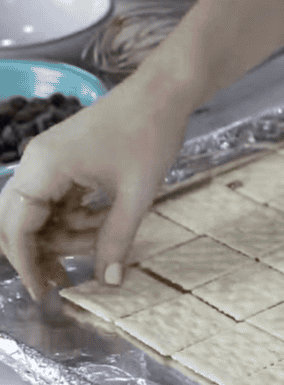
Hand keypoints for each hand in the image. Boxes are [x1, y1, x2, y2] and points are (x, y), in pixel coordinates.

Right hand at [0, 76, 193, 300]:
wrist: (166, 91)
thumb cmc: (151, 134)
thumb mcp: (137, 194)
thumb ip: (117, 239)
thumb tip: (108, 283)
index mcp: (43, 168)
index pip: (17, 228)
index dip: (27, 264)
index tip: (45, 293)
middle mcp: (36, 163)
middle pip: (19, 221)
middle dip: (42, 252)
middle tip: (66, 280)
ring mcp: (49, 159)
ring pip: (41, 212)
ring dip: (65, 234)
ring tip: (101, 243)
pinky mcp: (66, 159)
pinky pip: (58, 198)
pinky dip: (75, 216)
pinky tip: (103, 222)